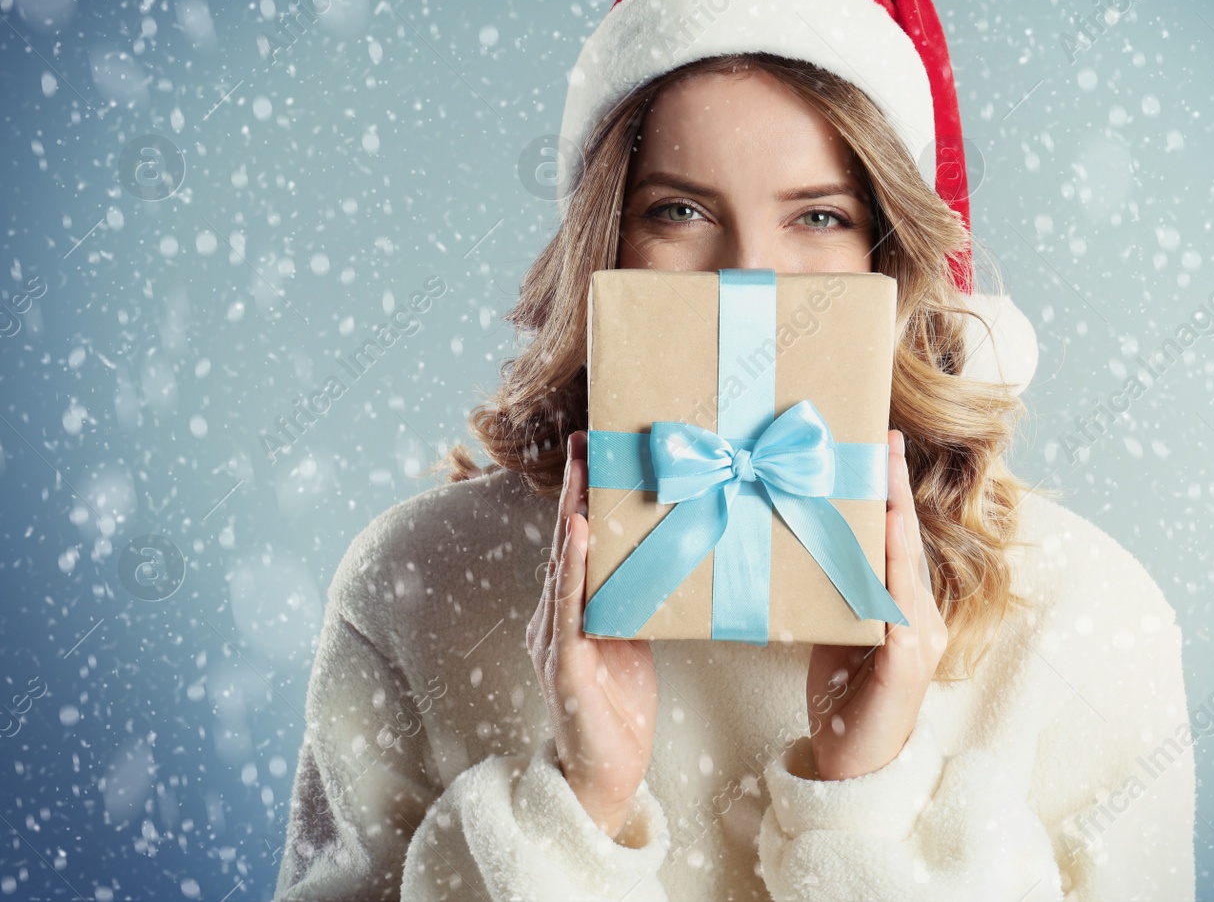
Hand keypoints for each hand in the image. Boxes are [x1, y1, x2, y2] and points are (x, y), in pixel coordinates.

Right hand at [526, 430, 658, 838]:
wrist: (605, 775)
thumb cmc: (619, 709)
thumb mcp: (634, 640)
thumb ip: (634, 599)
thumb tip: (661, 554)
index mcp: (570, 610)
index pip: (577, 542)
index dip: (582, 494)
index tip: (593, 448)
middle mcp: (553, 616)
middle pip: (566, 541)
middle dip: (574, 487)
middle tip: (585, 437)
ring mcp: (553, 638)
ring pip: (563, 565)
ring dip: (573, 513)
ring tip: (583, 470)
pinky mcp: (562, 663)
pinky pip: (567, 607)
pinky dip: (572, 566)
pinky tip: (579, 533)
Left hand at [806, 429, 947, 780]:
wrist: (854, 768)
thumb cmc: (844, 701)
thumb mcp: (836, 635)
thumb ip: (835, 594)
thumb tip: (807, 548)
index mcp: (906, 609)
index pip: (898, 541)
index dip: (892, 492)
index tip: (883, 446)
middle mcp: (922, 616)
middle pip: (906, 539)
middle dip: (895, 486)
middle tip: (884, 438)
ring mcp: (919, 636)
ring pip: (903, 562)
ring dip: (892, 514)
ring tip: (880, 471)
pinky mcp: (904, 658)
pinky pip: (894, 600)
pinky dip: (885, 566)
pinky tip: (878, 536)